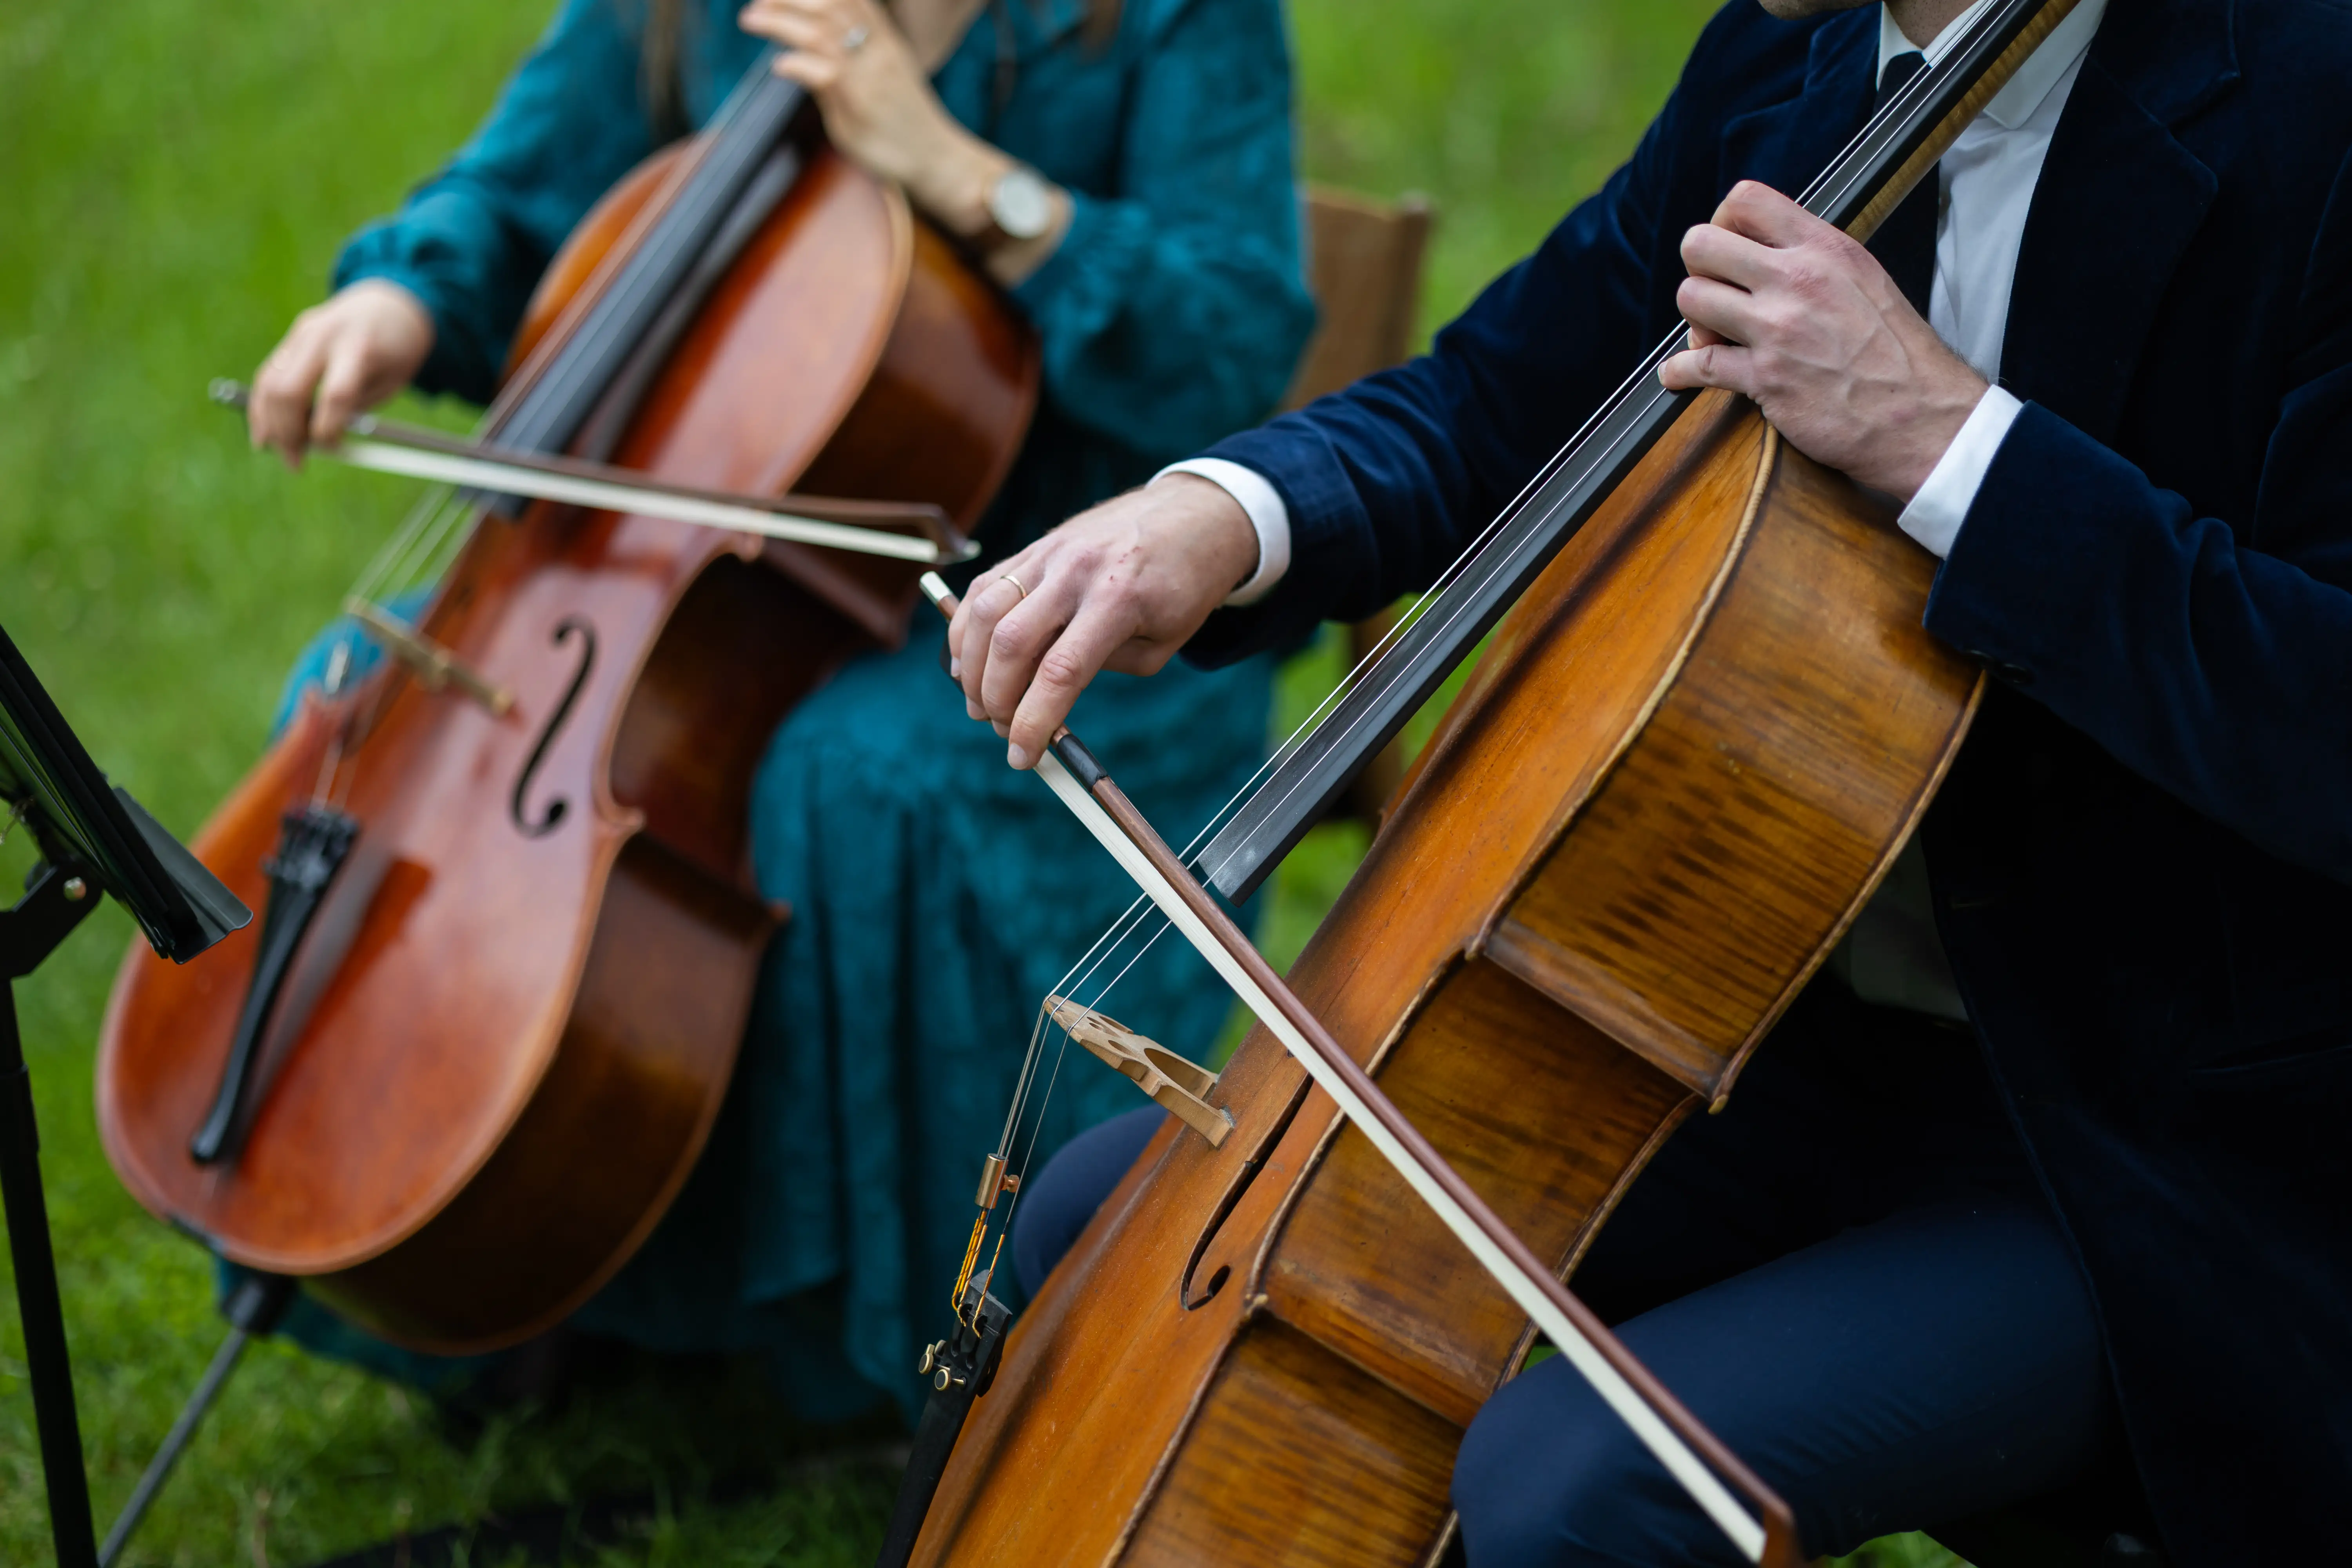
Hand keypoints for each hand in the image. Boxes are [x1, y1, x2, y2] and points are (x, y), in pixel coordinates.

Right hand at [247, 280, 434, 468]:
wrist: (391, 303)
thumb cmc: (397, 349)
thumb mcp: (392, 380)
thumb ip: (356, 407)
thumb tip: (319, 441)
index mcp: (360, 346)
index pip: (337, 393)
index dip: (328, 427)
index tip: (332, 449)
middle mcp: (324, 335)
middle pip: (290, 390)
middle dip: (288, 433)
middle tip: (297, 463)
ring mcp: (303, 333)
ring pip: (269, 383)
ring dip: (270, 425)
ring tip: (283, 454)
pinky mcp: (293, 337)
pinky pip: (268, 376)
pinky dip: (262, 408)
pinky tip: (264, 434)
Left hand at [740, 0, 1016, 242]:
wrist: (939, 160)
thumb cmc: (907, 126)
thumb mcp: (882, 81)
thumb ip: (849, 63)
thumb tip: (808, 55)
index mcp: (885, 41)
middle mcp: (878, 50)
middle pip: (830, 5)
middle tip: (758, 3)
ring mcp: (869, 75)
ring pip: (821, 31)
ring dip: (780, 22)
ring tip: (752, 20)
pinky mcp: (860, 104)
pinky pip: (824, 73)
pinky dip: (796, 64)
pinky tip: (778, 66)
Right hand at [949, 475, 1260, 768]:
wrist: (1194, 514)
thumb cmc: (1182, 587)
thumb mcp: (1160, 643)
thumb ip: (1103, 668)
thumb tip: (1044, 698)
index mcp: (1117, 599)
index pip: (1059, 672)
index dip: (1033, 722)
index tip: (1022, 757)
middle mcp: (1076, 571)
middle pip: (1009, 643)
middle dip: (995, 699)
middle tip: (1000, 729)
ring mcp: (1049, 552)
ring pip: (983, 611)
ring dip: (970, 666)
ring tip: (977, 702)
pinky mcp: (1035, 545)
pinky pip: (985, 586)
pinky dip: (967, 628)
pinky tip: (969, 659)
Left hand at [1659, 181, 1986, 501]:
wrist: (1923, 415)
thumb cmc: (1896, 352)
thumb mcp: (1863, 278)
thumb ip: (1812, 258)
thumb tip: (1761, 252)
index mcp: (1824, 248)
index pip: (1746, 200)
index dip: (1722, 224)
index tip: (1729, 253)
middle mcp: (1798, 280)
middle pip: (1701, 243)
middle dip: (1698, 270)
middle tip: (1716, 296)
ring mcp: (1778, 329)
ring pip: (1691, 298)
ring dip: (1693, 321)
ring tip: (1713, 338)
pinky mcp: (1765, 378)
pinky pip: (1694, 365)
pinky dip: (1678, 374)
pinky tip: (1682, 376)